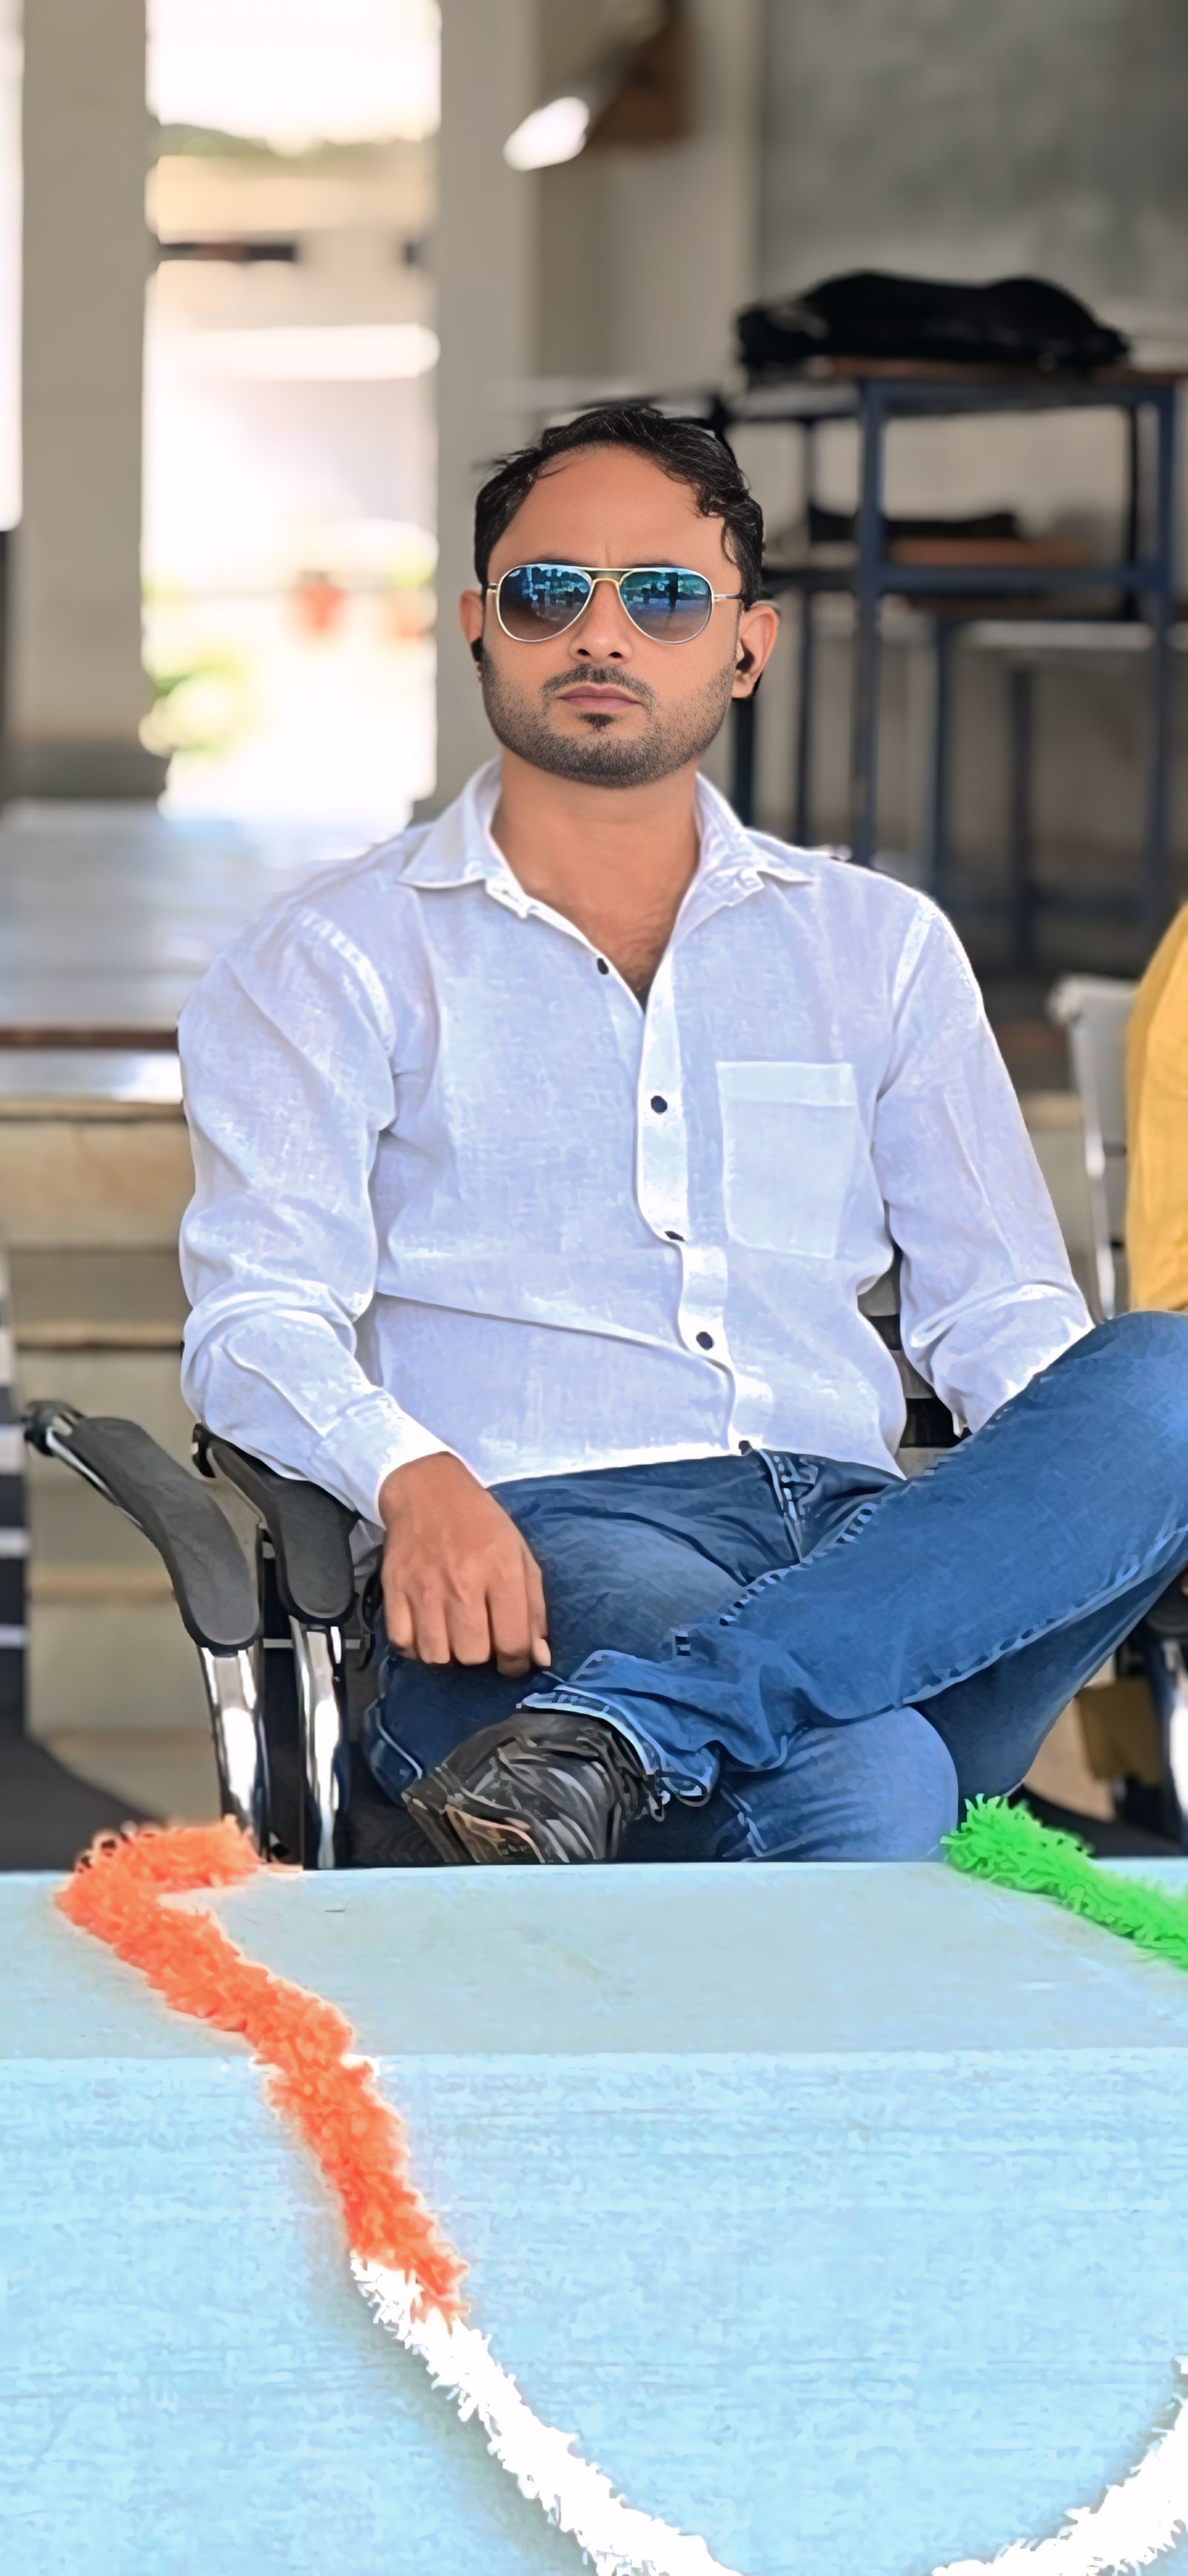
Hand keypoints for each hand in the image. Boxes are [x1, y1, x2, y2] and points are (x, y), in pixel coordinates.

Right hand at [377, 1453, 550, 1678]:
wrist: (428, 1491)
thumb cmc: (481, 1525)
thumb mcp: (521, 1556)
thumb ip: (534, 1609)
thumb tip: (540, 1658)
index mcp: (502, 1572)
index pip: (513, 1643)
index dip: (517, 1663)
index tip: (513, 1659)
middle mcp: (463, 1583)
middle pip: (473, 1655)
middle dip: (482, 1655)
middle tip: (481, 1637)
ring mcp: (425, 1588)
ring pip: (437, 1656)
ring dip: (449, 1654)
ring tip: (453, 1636)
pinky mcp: (394, 1589)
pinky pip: (404, 1643)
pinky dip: (416, 1647)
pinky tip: (427, 1631)